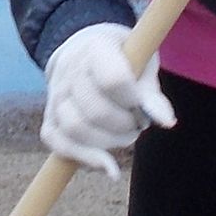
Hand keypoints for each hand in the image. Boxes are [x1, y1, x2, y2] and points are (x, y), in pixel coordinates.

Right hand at [41, 22, 175, 176]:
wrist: (84, 49)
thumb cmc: (124, 58)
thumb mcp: (143, 63)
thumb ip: (152, 93)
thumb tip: (166, 122)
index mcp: (95, 47)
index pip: (112, 80)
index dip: (132, 99)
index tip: (141, 103)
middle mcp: (69, 69)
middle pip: (95, 111)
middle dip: (125, 125)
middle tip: (138, 123)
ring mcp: (55, 94)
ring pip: (75, 129)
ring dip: (108, 142)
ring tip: (126, 135)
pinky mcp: (50, 117)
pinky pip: (58, 143)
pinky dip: (85, 159)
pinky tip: (110, 168)